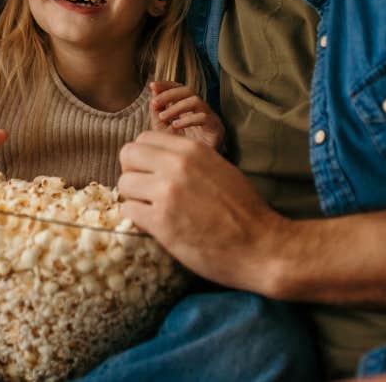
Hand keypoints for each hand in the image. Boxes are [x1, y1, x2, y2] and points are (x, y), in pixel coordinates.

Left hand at [117, 131, 284, 292]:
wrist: (261, 246)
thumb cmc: (245, 212)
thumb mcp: (220, 170)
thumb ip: (190, 162)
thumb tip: (162, 162)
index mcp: (193, 150)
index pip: (144, 138)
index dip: (143, 156)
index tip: (150, 172)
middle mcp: (177, 165)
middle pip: (128, 154)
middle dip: (132, 172)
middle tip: (144, 191)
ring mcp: (167, 192)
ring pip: (124, 183)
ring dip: (133, 198)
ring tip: (151, 210)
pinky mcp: (161, 222)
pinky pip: (128, 211)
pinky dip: (136, 219)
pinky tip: (154, 226)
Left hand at [148, 81, 223, 149]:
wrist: (197, 170)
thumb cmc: (181, 151)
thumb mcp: (163, 130)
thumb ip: (157, 113)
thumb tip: (153, 94)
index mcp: (188, 108)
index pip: (179, 89)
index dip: (167, 85)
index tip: (152, 86)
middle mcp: (200, 110)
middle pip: (188, 90)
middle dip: (169, 94)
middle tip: (155, 102)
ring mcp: (210, 118)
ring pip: (196, 101)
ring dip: (176, 107)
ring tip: (163, 117)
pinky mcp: (216, 128)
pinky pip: (204, 117)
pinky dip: (188, 119)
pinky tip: (175, 125)